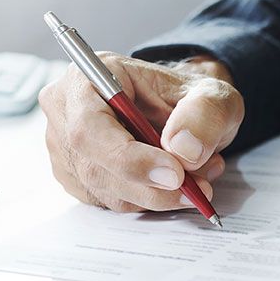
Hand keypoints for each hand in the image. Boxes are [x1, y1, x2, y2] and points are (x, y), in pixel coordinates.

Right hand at [38, 53, 244, 211]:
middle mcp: (66, 112)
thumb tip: (184, 150)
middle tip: (196, 189)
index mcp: (89, 77)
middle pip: (95, 167)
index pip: (89, 127)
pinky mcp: (79, 179)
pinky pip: (114, 203)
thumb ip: (204, 115)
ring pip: (108, 191)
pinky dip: (151, 200)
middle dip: (151, 187)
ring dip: (158, 195)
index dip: (129, 158)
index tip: (175, 174)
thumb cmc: (189, 98)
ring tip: (196, 176)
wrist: (184, 113)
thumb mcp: (213, 95)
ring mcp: (67, 149)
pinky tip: (173, 182)